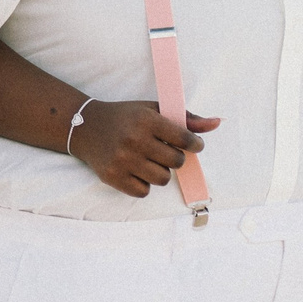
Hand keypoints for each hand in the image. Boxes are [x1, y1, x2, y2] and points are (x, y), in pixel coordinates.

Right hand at [67, 100, 222, 198]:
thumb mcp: (152, 110)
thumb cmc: (125, 117)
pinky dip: (143, 184)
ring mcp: (122, 160)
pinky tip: (135, 170)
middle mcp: (134, 140)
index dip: (195, 144)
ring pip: (162, 179)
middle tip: (164, 151)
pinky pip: (143, 191)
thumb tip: (217, 123)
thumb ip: (186, 118)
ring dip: (159, 171)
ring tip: (148, 160)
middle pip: (176, 162)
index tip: (193, 145)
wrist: (85, 127)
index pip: (184, 139)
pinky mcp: (113, 177)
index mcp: (146, 120)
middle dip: (175, 158)